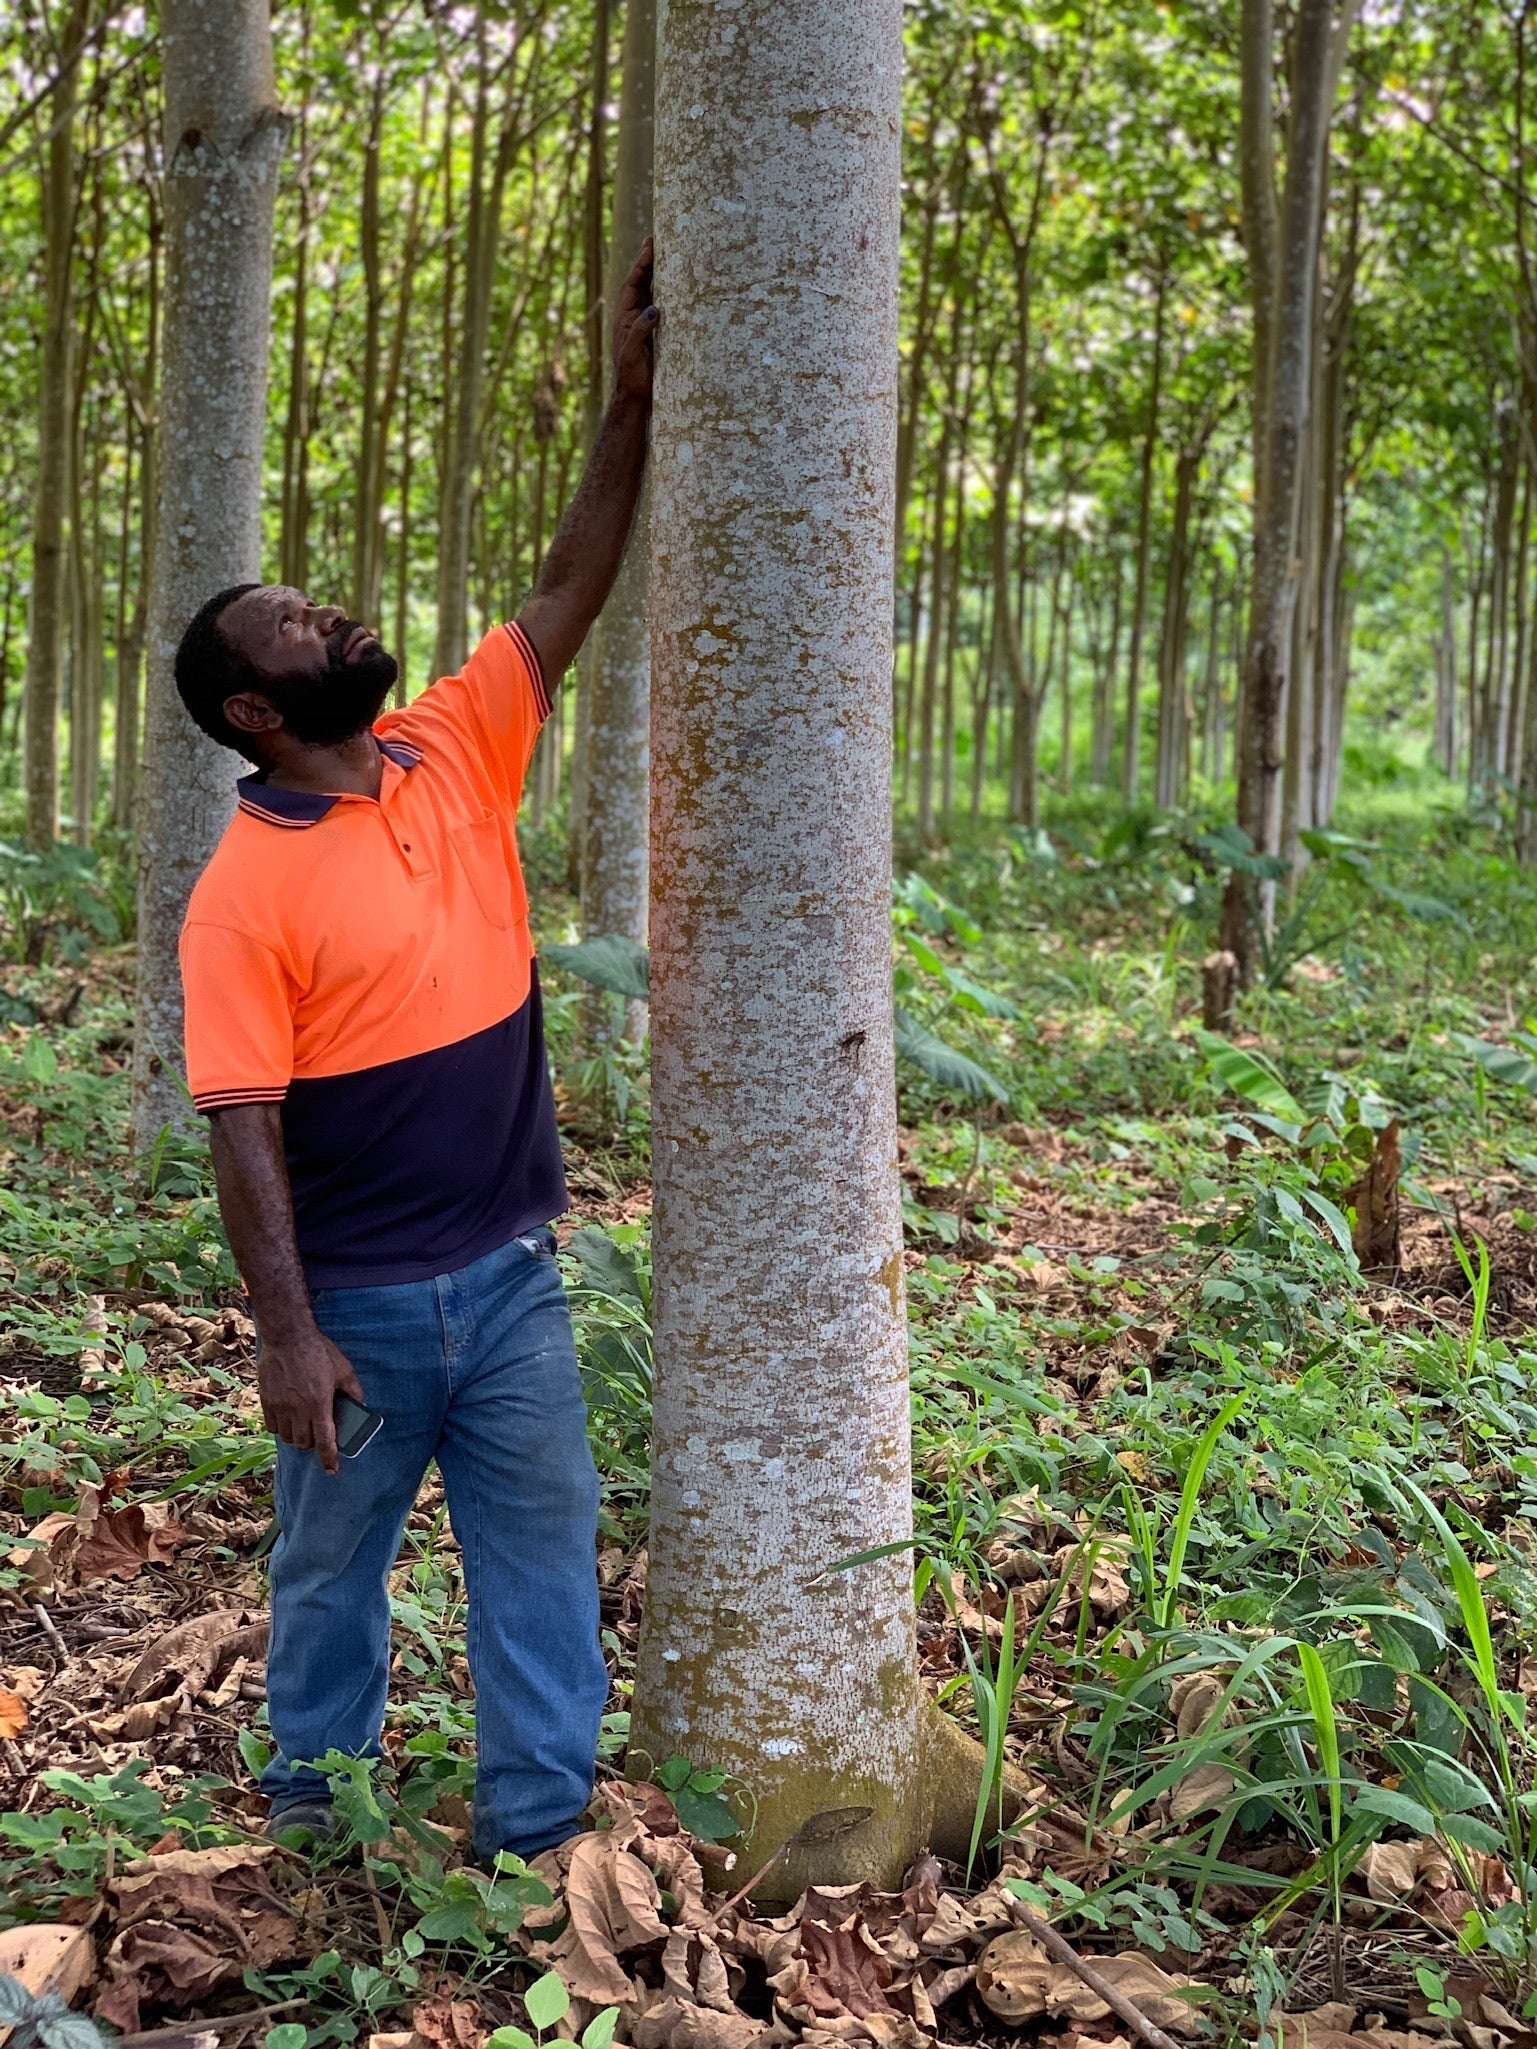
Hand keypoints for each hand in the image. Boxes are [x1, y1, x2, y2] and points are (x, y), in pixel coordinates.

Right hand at [257, 1323, 365, 1474]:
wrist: (288, 1336)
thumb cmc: (319, 1352)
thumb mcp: (344, 1369)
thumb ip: (353, 1390)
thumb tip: (360, 1405)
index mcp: (319, 1404)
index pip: (325, 1440)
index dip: (329, 1458)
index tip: (332, 1470)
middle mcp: (298, 1409)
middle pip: (304, 1442)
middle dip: (312, 1444)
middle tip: (317, 1434)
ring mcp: (280, 1406)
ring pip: (287, 1437)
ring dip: (296, 1437)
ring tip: (302, 1426)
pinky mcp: (266, 1400)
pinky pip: (272, 1426)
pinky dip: (280, 1428)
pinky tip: (287, 1419)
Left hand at [614, 237, 657, 401]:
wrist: (635, 397)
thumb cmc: (632, 377)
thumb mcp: (633, 354)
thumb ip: (640, 331)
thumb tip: (654, 309)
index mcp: (625, 318)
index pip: (633, 284)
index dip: (641, 264)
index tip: (651, 244)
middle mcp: (633, 316)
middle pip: (641, 282)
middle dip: (649, 261)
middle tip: (658, 239)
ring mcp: (644, 324)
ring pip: (650, 292)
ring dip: (658, 273)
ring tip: (667, 253)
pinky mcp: (655, 333)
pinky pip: (660, 307)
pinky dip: (666, 292)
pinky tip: (676, 284)